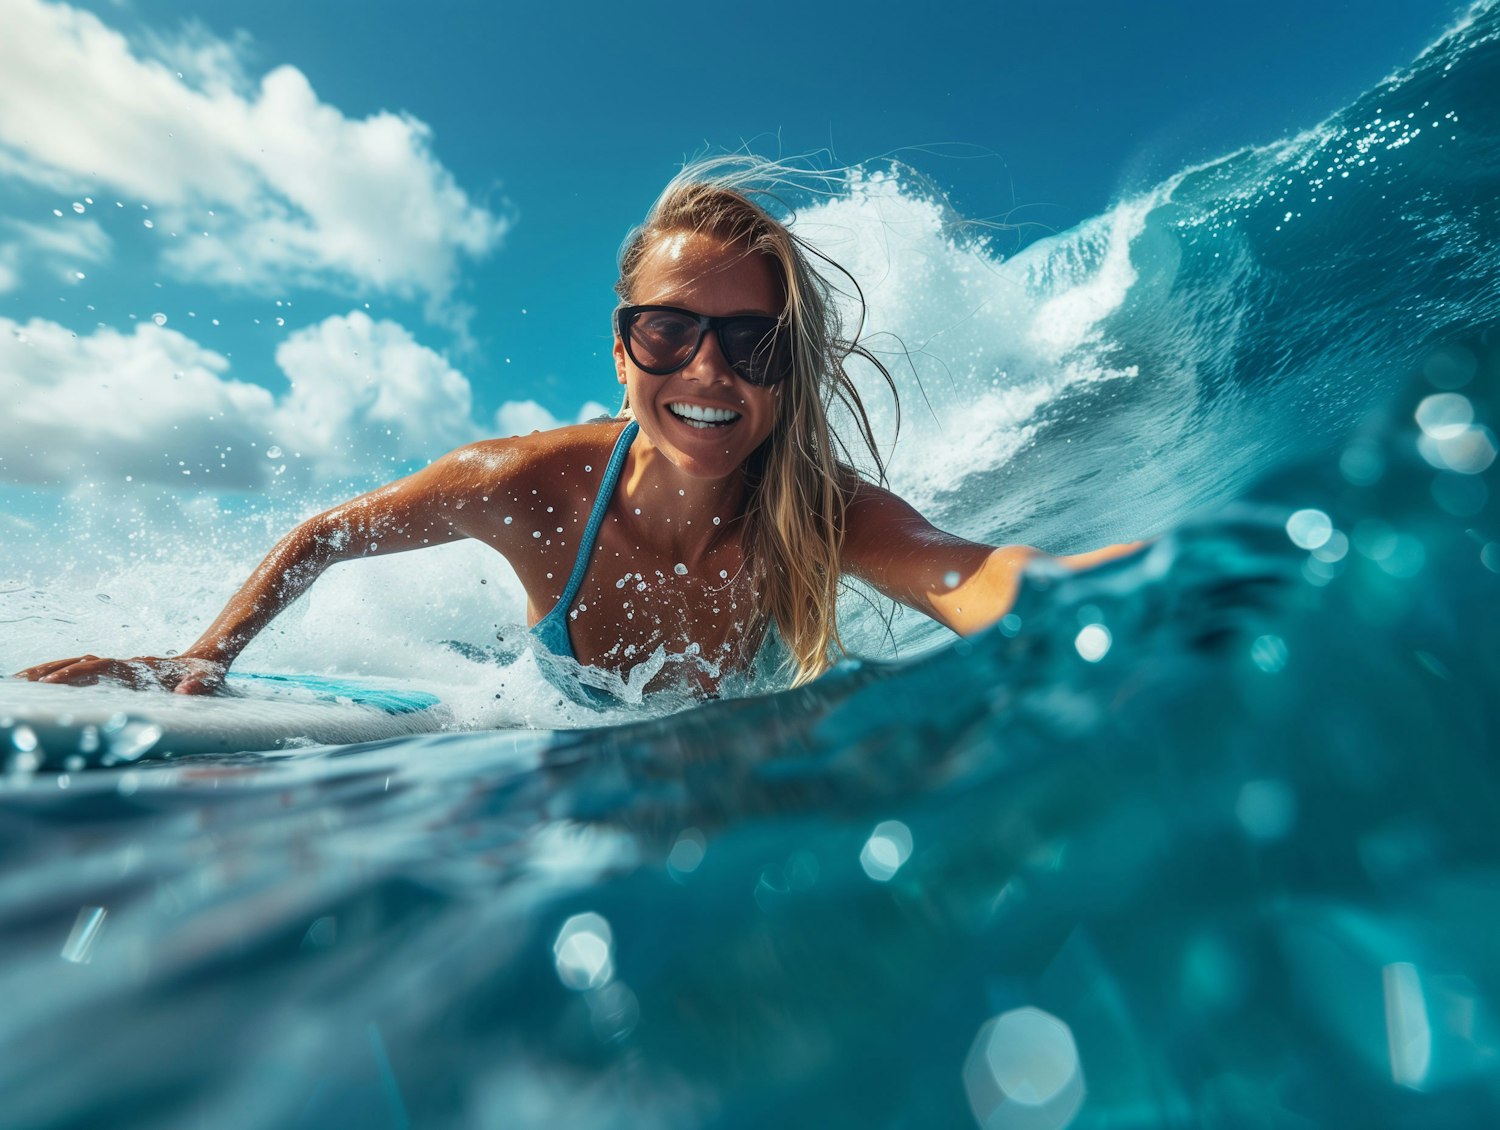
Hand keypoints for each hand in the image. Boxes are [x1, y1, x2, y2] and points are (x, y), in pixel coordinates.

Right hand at [12, 654, 226, 693]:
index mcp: (137, 666)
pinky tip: (45, 684)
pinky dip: (62, 675)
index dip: (74, 674)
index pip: (98, 667)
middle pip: (77, 662)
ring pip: (76, 664)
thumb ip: (198, 685)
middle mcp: (122, 664)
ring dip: (48, 671)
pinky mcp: (118, 674)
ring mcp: (118, 668)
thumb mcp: (207, 680)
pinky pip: (83, 672)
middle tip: (17, 682)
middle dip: (47, 671)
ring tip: (18, 681)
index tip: (50, 683)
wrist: (209, 659)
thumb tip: (183, 692)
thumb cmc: (207, 674)